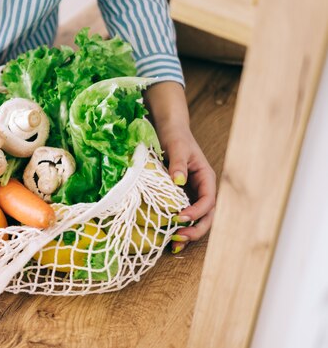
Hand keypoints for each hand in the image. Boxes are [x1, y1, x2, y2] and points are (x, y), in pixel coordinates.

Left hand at [144, 82, 216, 252]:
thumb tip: (178, 181)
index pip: (208, 200)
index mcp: (206, 178)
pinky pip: (183, 216)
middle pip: (206, 216)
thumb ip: (178, 163)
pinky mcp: (180, 198)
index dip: (197, 212)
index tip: (181, 218)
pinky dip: (178, 228)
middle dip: (195, 229)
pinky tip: (168, 239)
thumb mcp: (177, 147)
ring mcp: (192, 195)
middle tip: (178, 238)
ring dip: (188, 234)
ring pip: (196, 220)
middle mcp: (202, 189)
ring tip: (174, 246)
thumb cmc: (175, 137)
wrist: (169, 131)